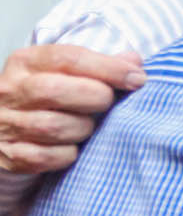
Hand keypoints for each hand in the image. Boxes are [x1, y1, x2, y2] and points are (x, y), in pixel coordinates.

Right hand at [0, 45, 144, 173]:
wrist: (6, 127)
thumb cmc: (47, 97)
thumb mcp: (65, 73)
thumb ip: (100, 66)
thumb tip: (134, 61)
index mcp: (26, 62)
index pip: (68, 58)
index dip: (108, 68)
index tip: (137, 78)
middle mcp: (10, 91)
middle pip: (55, 91)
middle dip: (95, 98)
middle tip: (108, 103)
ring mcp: (5, 124)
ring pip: (51, 127)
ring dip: (82, 128)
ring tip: (90, 125)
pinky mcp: (8, 155)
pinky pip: (44, 157)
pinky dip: (66, 154)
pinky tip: (74, 147)